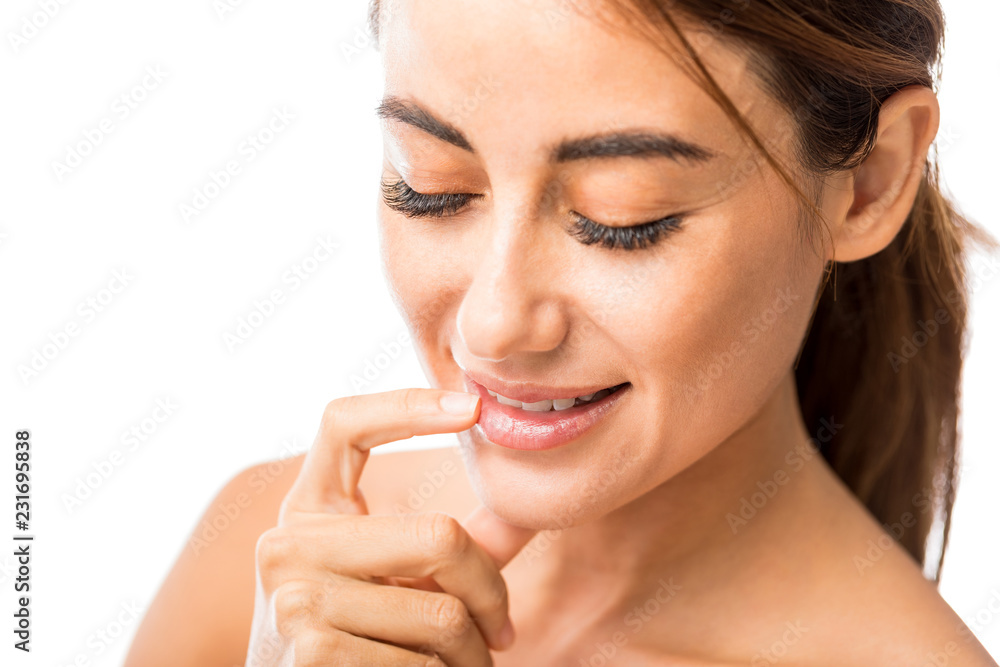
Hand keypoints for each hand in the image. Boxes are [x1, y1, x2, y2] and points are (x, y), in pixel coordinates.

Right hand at [245, 388, 537, 665]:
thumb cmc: (363, 636)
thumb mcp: (392, 575)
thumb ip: (452, 544)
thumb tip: (528, 507)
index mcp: (309, 508)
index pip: (342, 424)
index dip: (408, 404)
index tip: (473, 408)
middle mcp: (288, 542)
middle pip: (440, 535)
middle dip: (489, 592)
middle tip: (503, 627)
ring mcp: (294, 597)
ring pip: (442, 612)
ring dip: (473, 650)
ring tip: (469, 661)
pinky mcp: (311, 653)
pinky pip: (422, 662)